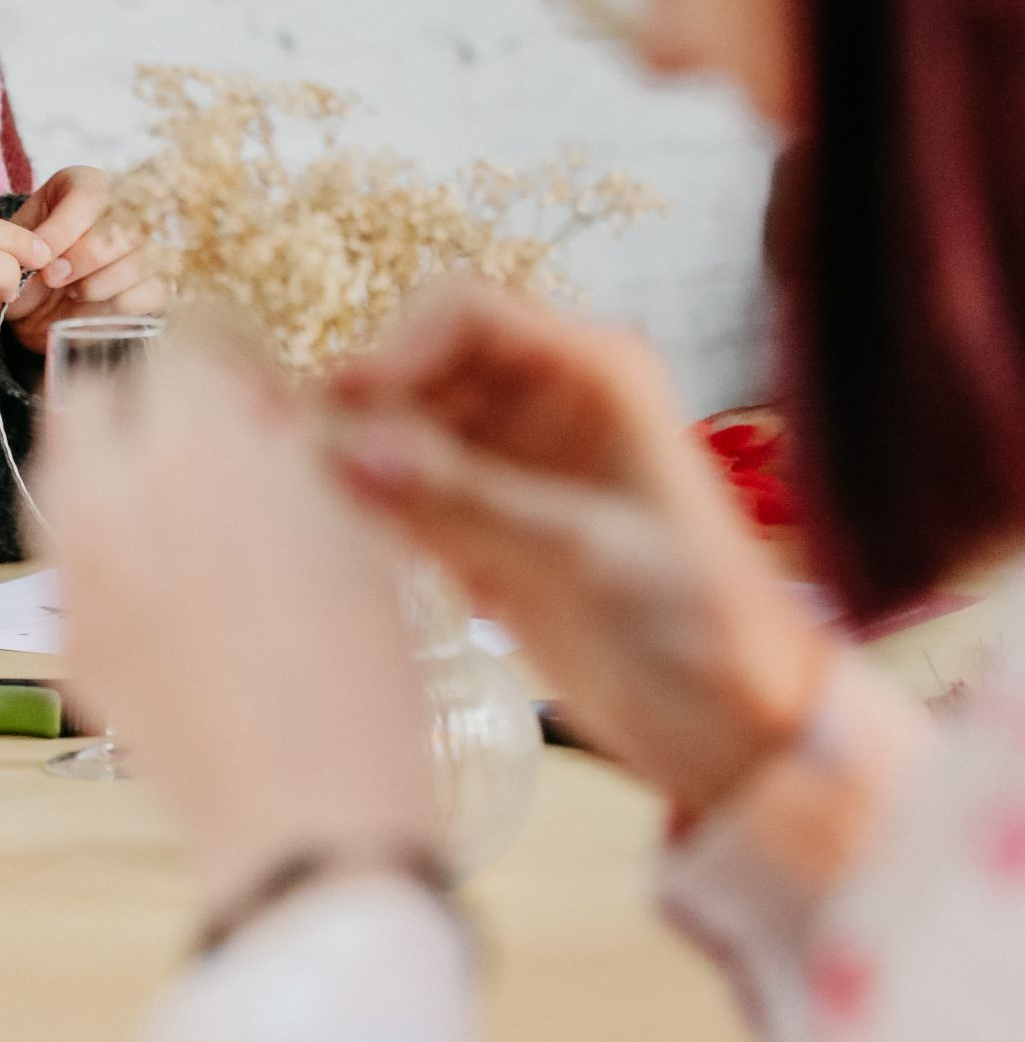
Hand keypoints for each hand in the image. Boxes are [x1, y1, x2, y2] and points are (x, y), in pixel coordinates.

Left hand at [4, 167, 169, 352]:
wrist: (35, 303)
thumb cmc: (26, 265)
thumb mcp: (13, 246)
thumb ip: (24, 242)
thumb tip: (48, 255)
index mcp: (87, 185)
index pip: (88, 197)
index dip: (63, 231)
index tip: (39, 259)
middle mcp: (126, 206)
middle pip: (121, 228)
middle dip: (82, 260)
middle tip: (52, 278)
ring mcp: (149, 244)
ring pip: (140, 262)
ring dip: (99, 286)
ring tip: (72, 292)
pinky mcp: (160, 281)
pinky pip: (156, 291)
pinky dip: (119, 305)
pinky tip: (95, 305)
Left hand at [38, 327, 436, 912]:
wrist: (305, 817)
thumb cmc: (360, 674)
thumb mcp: (358, 527)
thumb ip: (298, 448)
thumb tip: (264, 417)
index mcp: (197, 445)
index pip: (190, 340)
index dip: (237, 360)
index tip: (264, 390)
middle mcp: (110, 495)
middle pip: (97, 397)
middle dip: (149, 400)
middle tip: (215, 442)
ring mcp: (72, 572)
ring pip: (64, 475)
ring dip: (115, 469)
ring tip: (190, 513)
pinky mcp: (65, 640)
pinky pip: (70, 557)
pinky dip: (107, 547)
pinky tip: (174, 587)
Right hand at [324, 281, 828, 817]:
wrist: (732, 724)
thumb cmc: (699, 621)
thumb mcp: (583, 554)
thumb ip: (464, 501)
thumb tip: (348, 451)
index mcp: (593, 375)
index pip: (466, 316)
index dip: (397, 350)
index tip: (345, 408)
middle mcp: (543, 405)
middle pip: (419, 368)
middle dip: (366, 410)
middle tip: (308, 467)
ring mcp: (510, 467)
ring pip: (400, 432)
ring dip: (360, 466)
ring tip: (326, 512)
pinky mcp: (484, 528)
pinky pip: (404, 496)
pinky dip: (377, 515)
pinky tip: (364, 546)